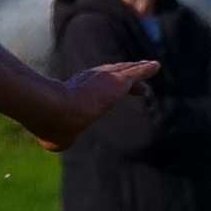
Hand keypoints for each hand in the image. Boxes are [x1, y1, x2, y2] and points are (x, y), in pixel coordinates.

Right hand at [20, 57, 155, 154]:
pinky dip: (146, 69)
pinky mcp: (119, 81)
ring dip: (137, 69)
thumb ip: (62, 138)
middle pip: (110, 73)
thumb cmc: (55, 127)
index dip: (101, 85)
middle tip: (132, 75)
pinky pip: (137, 73)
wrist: (59, 114)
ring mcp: (104, 78)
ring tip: (149, 66)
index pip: (91, 84)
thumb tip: (59, 143)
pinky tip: (155, 66)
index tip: (108, 90)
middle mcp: (88, 78)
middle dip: (121, 72)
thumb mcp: (57, 136)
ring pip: (125, 70)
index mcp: (74, 89)